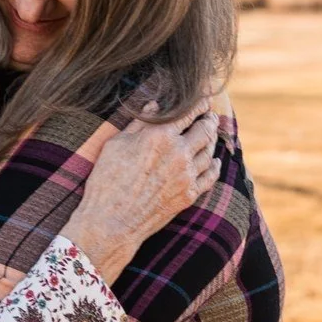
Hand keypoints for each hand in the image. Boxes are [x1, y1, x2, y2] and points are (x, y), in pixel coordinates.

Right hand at [62, 102, 220, 284]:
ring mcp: (186, 175)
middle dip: (209, 120)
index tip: (204, 99)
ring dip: (212, 140)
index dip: (199, 104)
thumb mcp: (115, 145)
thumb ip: (138, 124)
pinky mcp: (188, 195)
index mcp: (159, 136)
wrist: (111, 222)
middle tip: (210, 116)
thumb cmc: (106, 181)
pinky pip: (211, 176)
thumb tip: (154, 106)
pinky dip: (215, 165)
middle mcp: (178, 153)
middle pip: (205, 130)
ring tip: (211, 135)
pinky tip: (214, 161)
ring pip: (210, 152)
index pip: (188, 113)